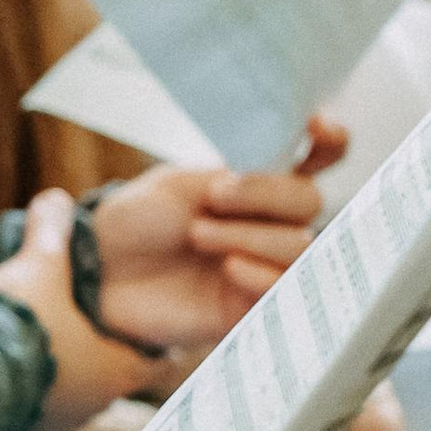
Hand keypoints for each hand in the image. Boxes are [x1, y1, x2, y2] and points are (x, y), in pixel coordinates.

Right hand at [0, 192, 155, 430]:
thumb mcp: (39, 268)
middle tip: (77, 330)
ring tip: (34, 351)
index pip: (157, 364)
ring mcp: (55, 429)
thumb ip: (51, 235)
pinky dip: (24, 397)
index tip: (138, 327)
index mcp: (115, 371)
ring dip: (56, 380)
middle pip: (108, 382)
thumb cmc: (19, 325)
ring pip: (68, 402)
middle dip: (94, 358)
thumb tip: (55, 199)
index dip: (151, 344)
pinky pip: (31, 416)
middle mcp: (92, 408)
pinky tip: (2, 375)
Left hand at [89, 161, 323, 340]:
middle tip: (214, 196)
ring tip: (199, 235)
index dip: (328, 140)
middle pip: (309, 201)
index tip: (315, 127)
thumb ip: (238, 176)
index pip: (317, 157)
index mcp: (257, 181)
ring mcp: (265, 260)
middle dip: (265, 194)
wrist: (102, 266)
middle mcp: (269, 220)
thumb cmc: (138, 219)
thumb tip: (284, 169)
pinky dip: (262, 275)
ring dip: (251, 235)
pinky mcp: (252, 303)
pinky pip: (283, 291)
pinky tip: (231, 268)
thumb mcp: (182, 183)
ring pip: (299, 245)